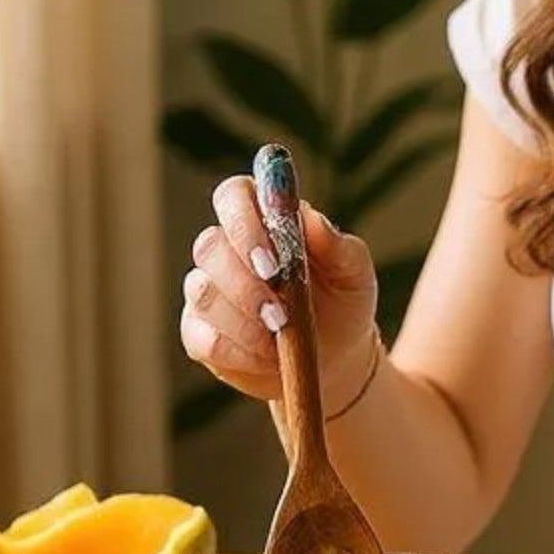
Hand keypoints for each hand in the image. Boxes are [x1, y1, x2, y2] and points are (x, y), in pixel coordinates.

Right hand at [179, 176, 378, 407]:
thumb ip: (337, 245)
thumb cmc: (343, 303)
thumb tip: (312, 218)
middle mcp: (227, 248)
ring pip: (203, 293)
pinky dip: (237, 352)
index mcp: (263, 218)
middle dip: (244, 283)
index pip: (233, 195)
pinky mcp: (199, 333)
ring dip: (244, 320)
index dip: (242, 221)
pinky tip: (266, 357)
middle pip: (209, 246)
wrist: (334, 357)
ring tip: (280, 335)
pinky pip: (202, 338)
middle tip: (280, 313)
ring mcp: (208, 290)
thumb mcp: (354, 274)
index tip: (271, 260)